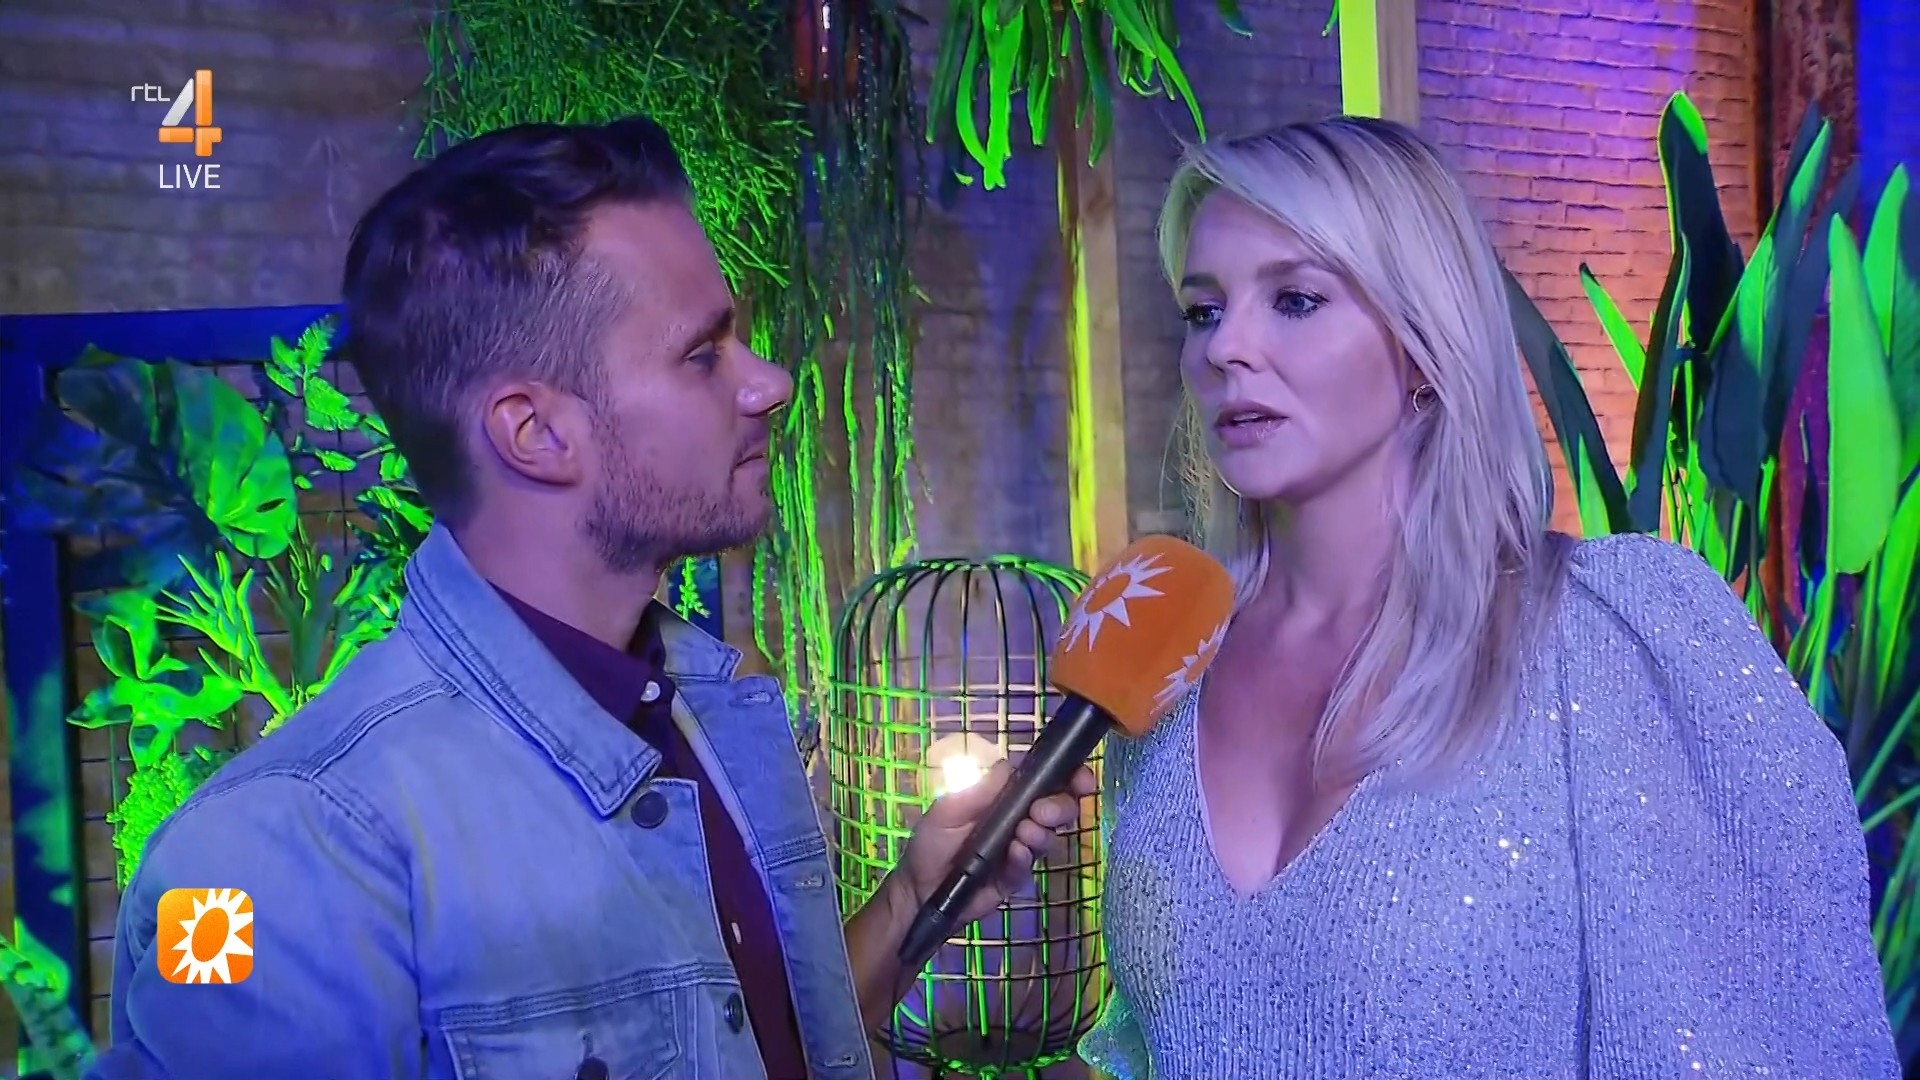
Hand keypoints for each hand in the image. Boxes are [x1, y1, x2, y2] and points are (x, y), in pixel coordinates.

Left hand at [895, 760, 1097, 925]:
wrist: (919, 889)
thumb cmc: (931, 842)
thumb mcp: (949, 809)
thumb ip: (979, 789)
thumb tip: (1010, 764)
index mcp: (1004, 797)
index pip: (1042, 781)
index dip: (1067, 777)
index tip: (1080, 779)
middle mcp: (1018, 820)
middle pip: (1057, 808)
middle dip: (1060, 806)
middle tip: (1043, 812)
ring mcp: (1019, 848)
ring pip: (1049, 837)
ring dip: (1042, 833)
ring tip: (1024, 834)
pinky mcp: (1015, 876)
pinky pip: (1028, 865)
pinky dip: (1024, 857)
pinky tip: (1015, 852)